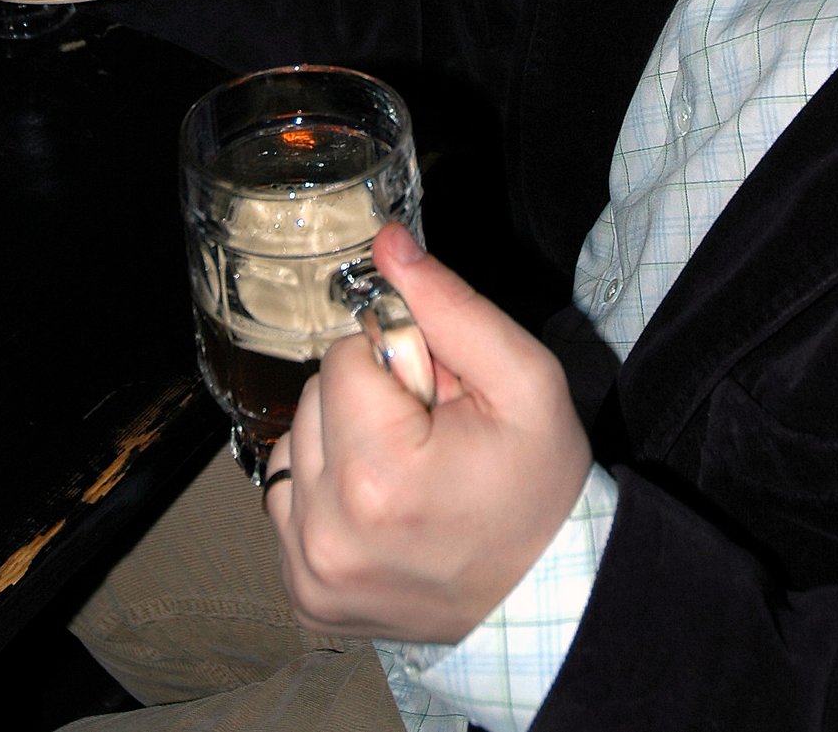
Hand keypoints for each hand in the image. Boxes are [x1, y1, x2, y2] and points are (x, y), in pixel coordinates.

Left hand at [264, 222, 591, 644]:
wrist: (548, 594)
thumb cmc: (539, 486)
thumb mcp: (525, 379)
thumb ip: (450, 305)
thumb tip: (386, 243)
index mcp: (377, 476)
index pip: (343, 357)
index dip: (397, 362)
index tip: (440, 398)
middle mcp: (325, 533)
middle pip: (314, 400)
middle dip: (369, 401)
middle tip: (431, 435)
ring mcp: (308, 573)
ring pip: (296, 445)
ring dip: (344, 443)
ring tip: (407, 472)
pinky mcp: (302, 595)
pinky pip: (290, 500)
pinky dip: (330, 492)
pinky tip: (383, 507)